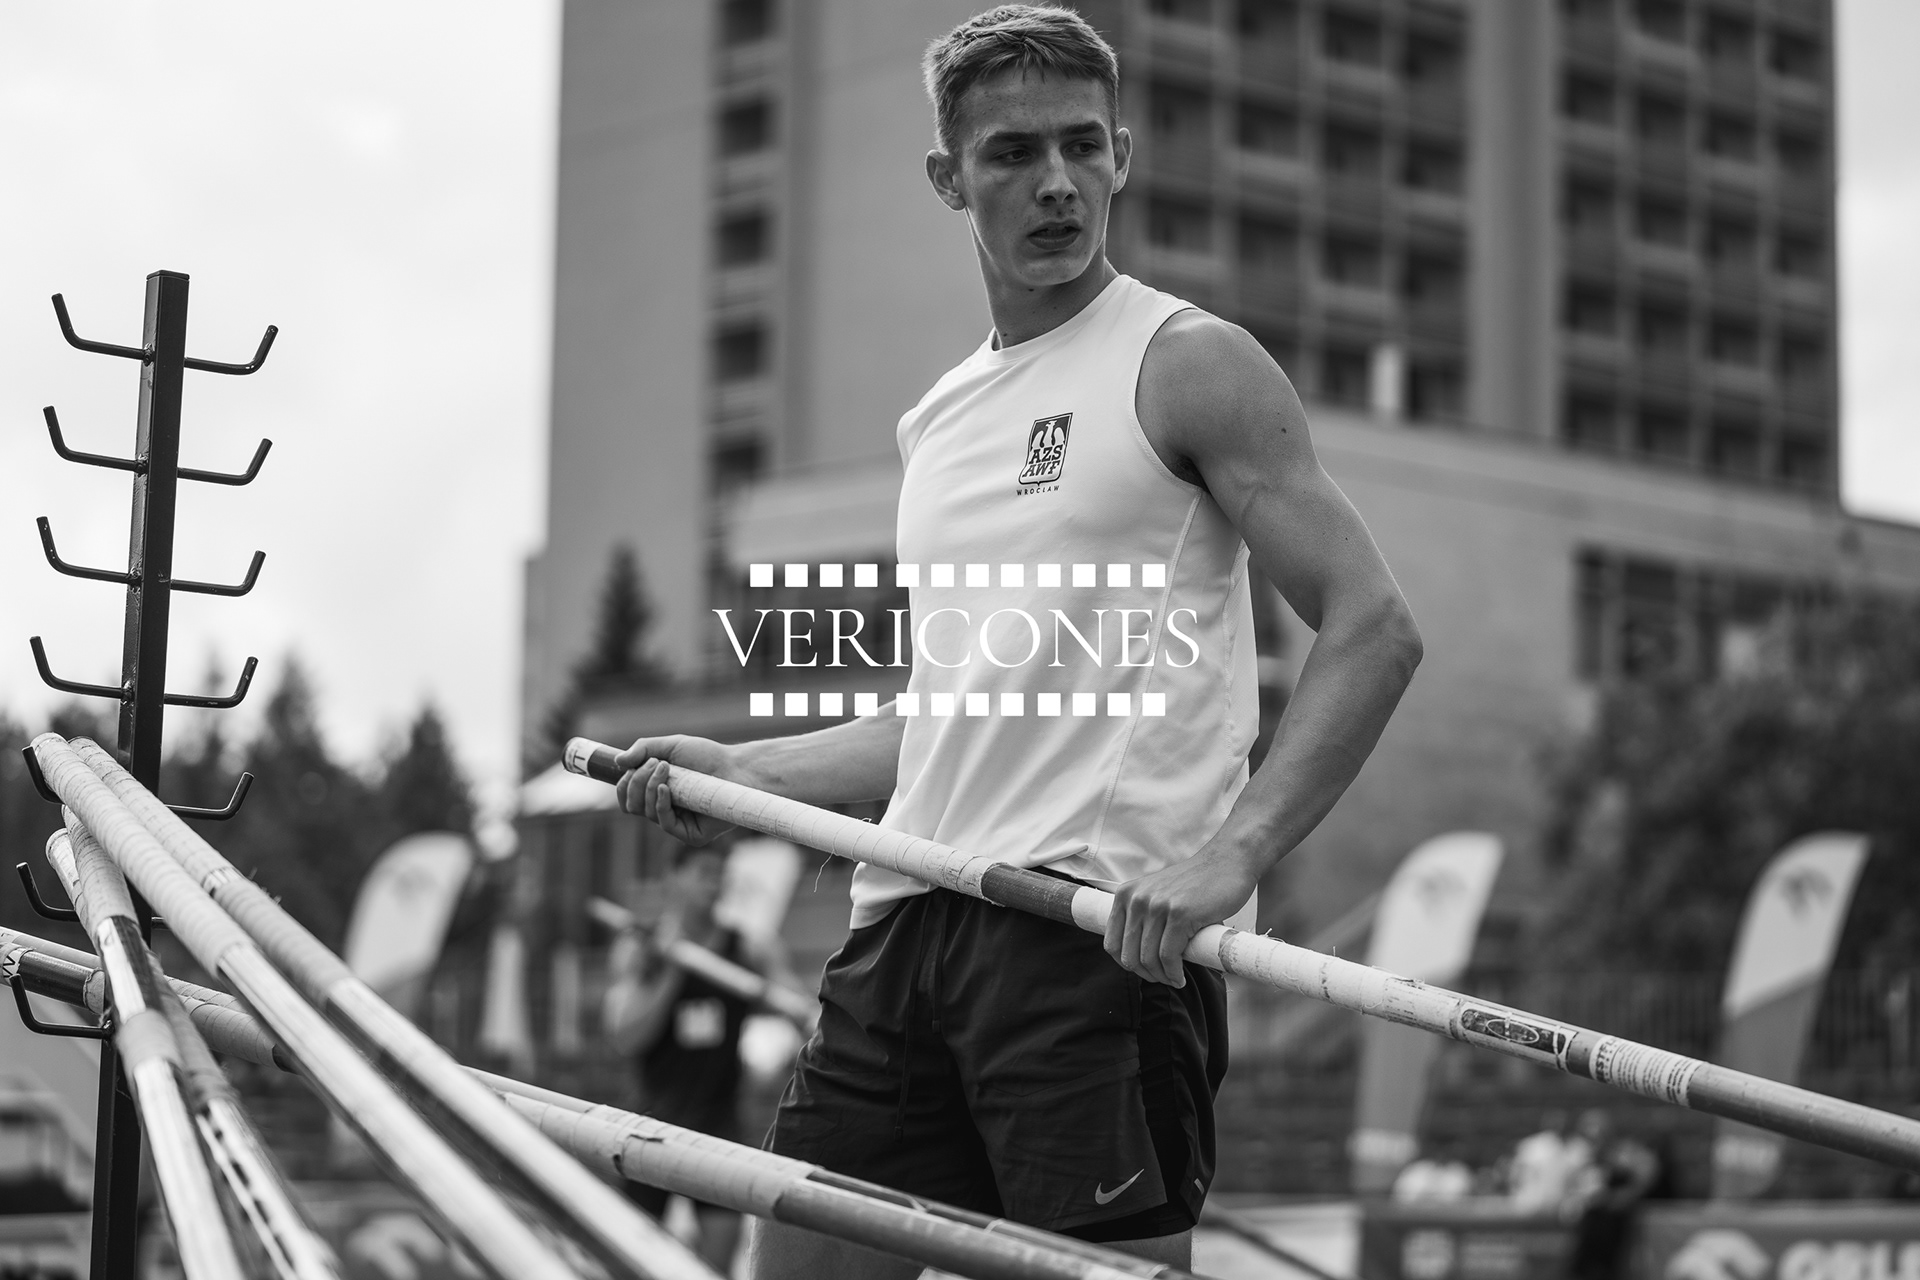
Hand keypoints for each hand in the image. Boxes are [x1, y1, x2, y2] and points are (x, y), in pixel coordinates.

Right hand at [615, 734, 741, 844]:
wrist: (736, 768)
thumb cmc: (707, 757)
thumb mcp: (671, 746)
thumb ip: (643, 748)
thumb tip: (617, 762)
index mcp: (657, 794)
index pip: (627, 798)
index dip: (622, 785)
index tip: (630, 767)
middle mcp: (664, 810)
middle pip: (631, 805)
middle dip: (636, 782)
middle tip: (655, 763)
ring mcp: (677, 824)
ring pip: (645, 812)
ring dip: (649, 787)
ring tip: (665, 768)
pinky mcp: (691, 835)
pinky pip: (665, 823)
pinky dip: (660, 804)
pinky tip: (665, 789)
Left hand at [1103, 846, 1258, 986]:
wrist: (1227, 862)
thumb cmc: (1196, 883)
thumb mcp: (1158, 894)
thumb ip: (1144, 916)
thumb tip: (1138, 955)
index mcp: (1126, 894)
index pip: (1112, 942)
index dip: (1126, 963)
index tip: (1143, 970)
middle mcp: (1137, 899)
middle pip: (1129, 955)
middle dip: (1146, 974)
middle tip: (1163, 978)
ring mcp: (1157, 906)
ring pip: (1149, 959)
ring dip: (1162, 977)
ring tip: (1175, 979)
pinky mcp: (1179, 915)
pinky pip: (1169, 956)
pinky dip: (1174, 974)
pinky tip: (1181, 977)